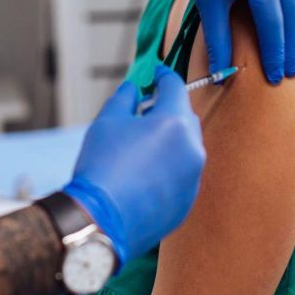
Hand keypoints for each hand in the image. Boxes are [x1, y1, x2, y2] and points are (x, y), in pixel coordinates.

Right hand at [64, 66, 204, 264]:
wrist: (101, 220)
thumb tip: (133, 89)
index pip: (176, 88)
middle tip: (145, 110)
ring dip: (170, 140)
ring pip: (187, 147)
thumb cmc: (102, 169)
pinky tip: (145, 172)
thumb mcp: (107, 122)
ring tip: (142, 144)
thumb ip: (125, 99)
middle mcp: (192, 149)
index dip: (164, 76)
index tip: (156, 74)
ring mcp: (194, 177)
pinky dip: (170, 167)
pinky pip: (184, 173)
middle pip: (185, 117)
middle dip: (168, 109)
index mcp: (174, 123)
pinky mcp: (188, 201)